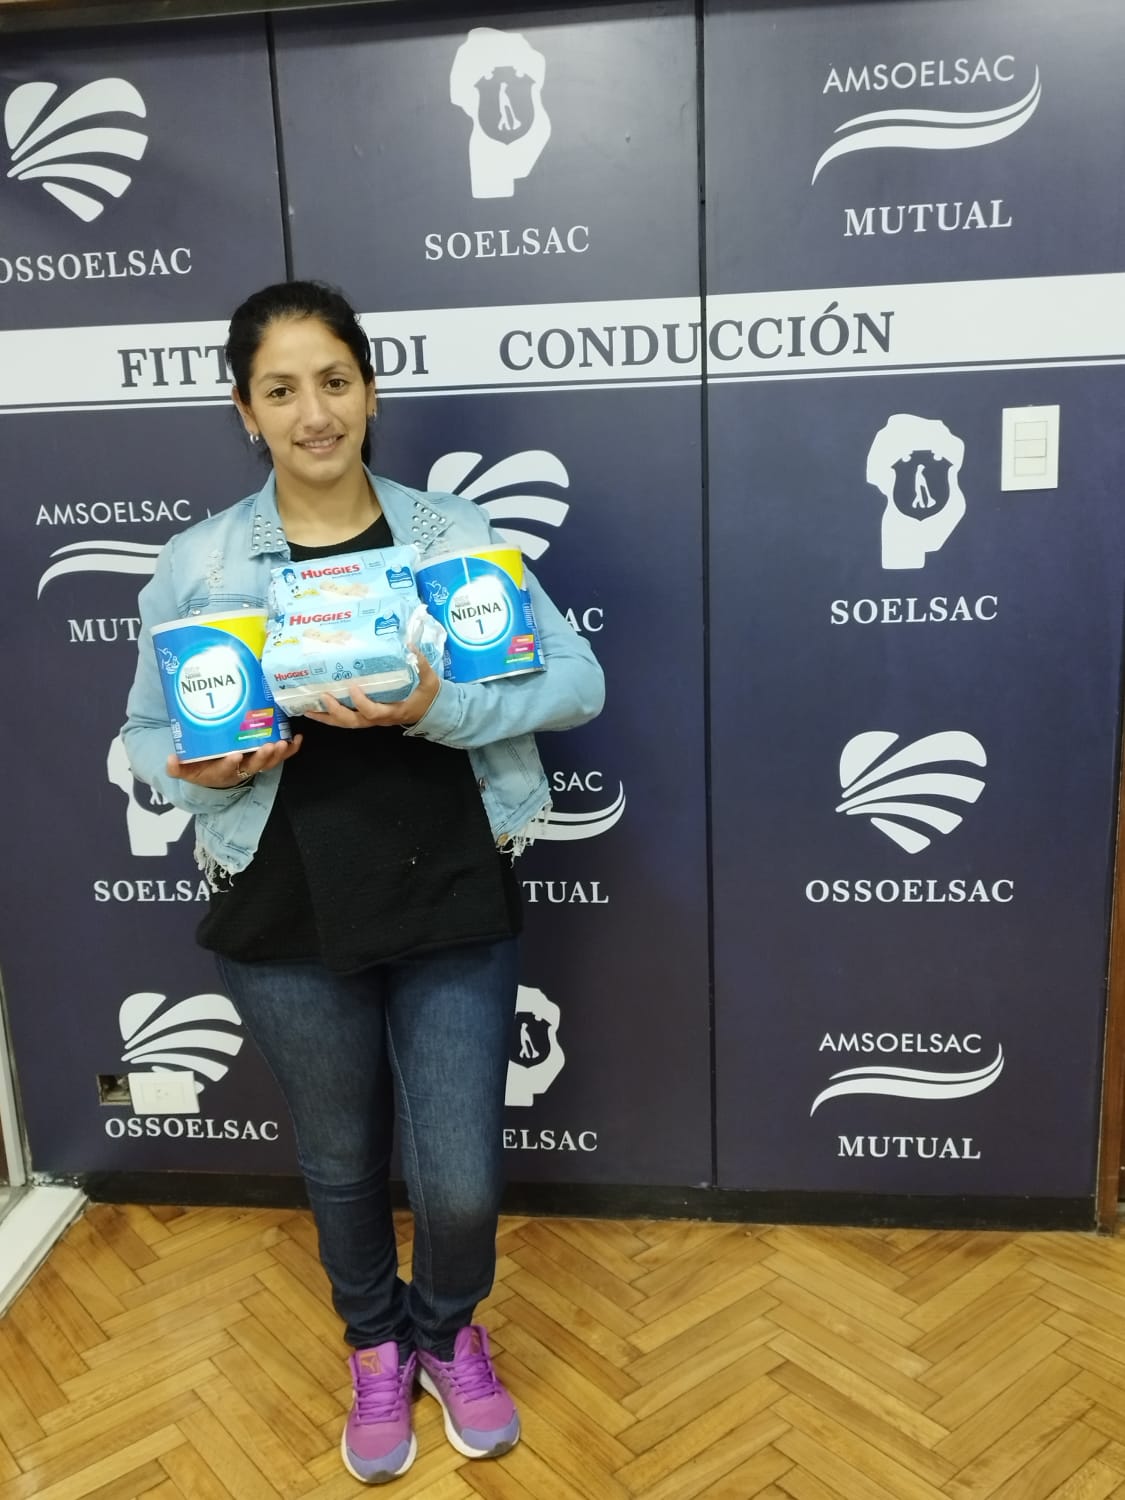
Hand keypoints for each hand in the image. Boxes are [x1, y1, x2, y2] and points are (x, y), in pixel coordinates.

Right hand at [166, 734, 302, 788]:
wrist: (214, 775)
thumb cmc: (201, 769)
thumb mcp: (187, 770)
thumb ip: (177, 767)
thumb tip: (169, 759)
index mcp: (222, 771)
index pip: (227, 769)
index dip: (231, 763)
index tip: (234, 755)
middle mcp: (242, 769)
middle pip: (255, 765)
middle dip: (263, 756)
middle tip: (268, 746)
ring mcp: (255, 764)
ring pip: (270, 762)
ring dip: (279, 753)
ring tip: (284, 742)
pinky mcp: (265, 758)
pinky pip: (281, 756)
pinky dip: (291, 749)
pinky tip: (297, 739)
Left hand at [302, 652, 441, 728]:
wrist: (431, 712)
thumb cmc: (428, 697)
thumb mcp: (430, 681)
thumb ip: (421, 664)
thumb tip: (409, 644)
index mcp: (393, 711)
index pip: (373, 712)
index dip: (361, 702)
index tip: (352, 686)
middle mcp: (379, 719)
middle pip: (353, 721)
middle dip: (336, 711)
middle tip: (323, 696)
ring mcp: (371, 720)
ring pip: (346, 723)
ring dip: (326, 717)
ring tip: (308, 707)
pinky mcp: (366, 717)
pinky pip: (346, 719)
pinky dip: (329, 715)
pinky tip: (315, 708)